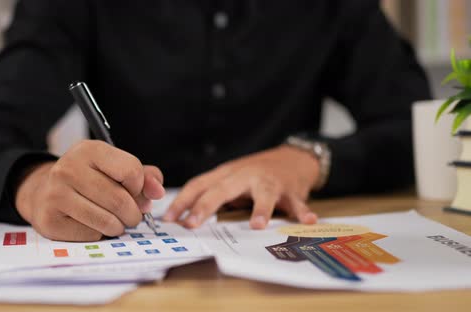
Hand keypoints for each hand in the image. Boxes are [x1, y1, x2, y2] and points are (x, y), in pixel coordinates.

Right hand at [15, 140, 164, 240]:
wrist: (44, 192)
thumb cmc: (89, 180)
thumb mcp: (115, 168)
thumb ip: (145, 176)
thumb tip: (157, 192)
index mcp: (88, 150)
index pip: (131, 171)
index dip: (139, 187)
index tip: (132, 191)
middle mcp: (68, 168)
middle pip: (120, 200)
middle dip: (134, 214)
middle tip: (132, 216)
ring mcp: (55, 194)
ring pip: (107, 221)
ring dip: (119, 227)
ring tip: (115, 222)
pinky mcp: (49, 220)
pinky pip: (90, 236)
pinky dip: (98, 235)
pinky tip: (91, 225)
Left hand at [164, 146, 319, 228]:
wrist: (291, 158)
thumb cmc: (255, 175)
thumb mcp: (231, 181)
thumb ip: (213, 197)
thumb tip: (185, 220)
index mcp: (226, 175)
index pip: (199, 185)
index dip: (182, 200)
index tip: (168, 218)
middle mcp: (244, 175)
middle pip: (222, 189)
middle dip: (205, 206)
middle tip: (192, 223)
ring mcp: (268, 181)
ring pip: (263, 193)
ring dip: (261, 209)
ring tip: (257, 225)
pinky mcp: (290, 189)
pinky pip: (296, 201)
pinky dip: (302, 210)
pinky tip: (308, 220)